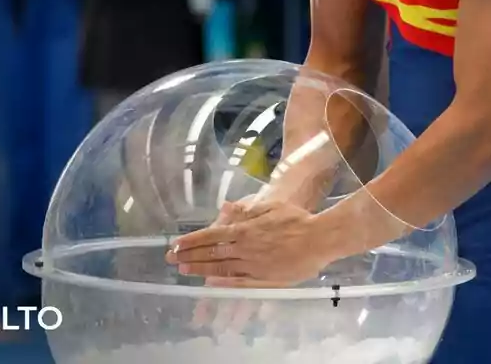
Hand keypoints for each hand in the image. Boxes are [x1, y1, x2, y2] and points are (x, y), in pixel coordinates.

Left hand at [166, 200, 331, 286]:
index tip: (177, 244)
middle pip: (211, 253)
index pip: (211, 236)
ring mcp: (254, 265)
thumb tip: (226, 208)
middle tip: (171, 259)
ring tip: (184, 270)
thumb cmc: (296, 219)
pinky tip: (210, 284)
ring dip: (200, 269)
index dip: (192, 241)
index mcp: (245, 229)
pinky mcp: (264, 278)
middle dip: (189, 256)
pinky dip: (223, 283)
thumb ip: (246, 210)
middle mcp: (245, 248)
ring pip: (221, 268)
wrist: (319, 238)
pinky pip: (239, 282)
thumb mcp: (270, 207)